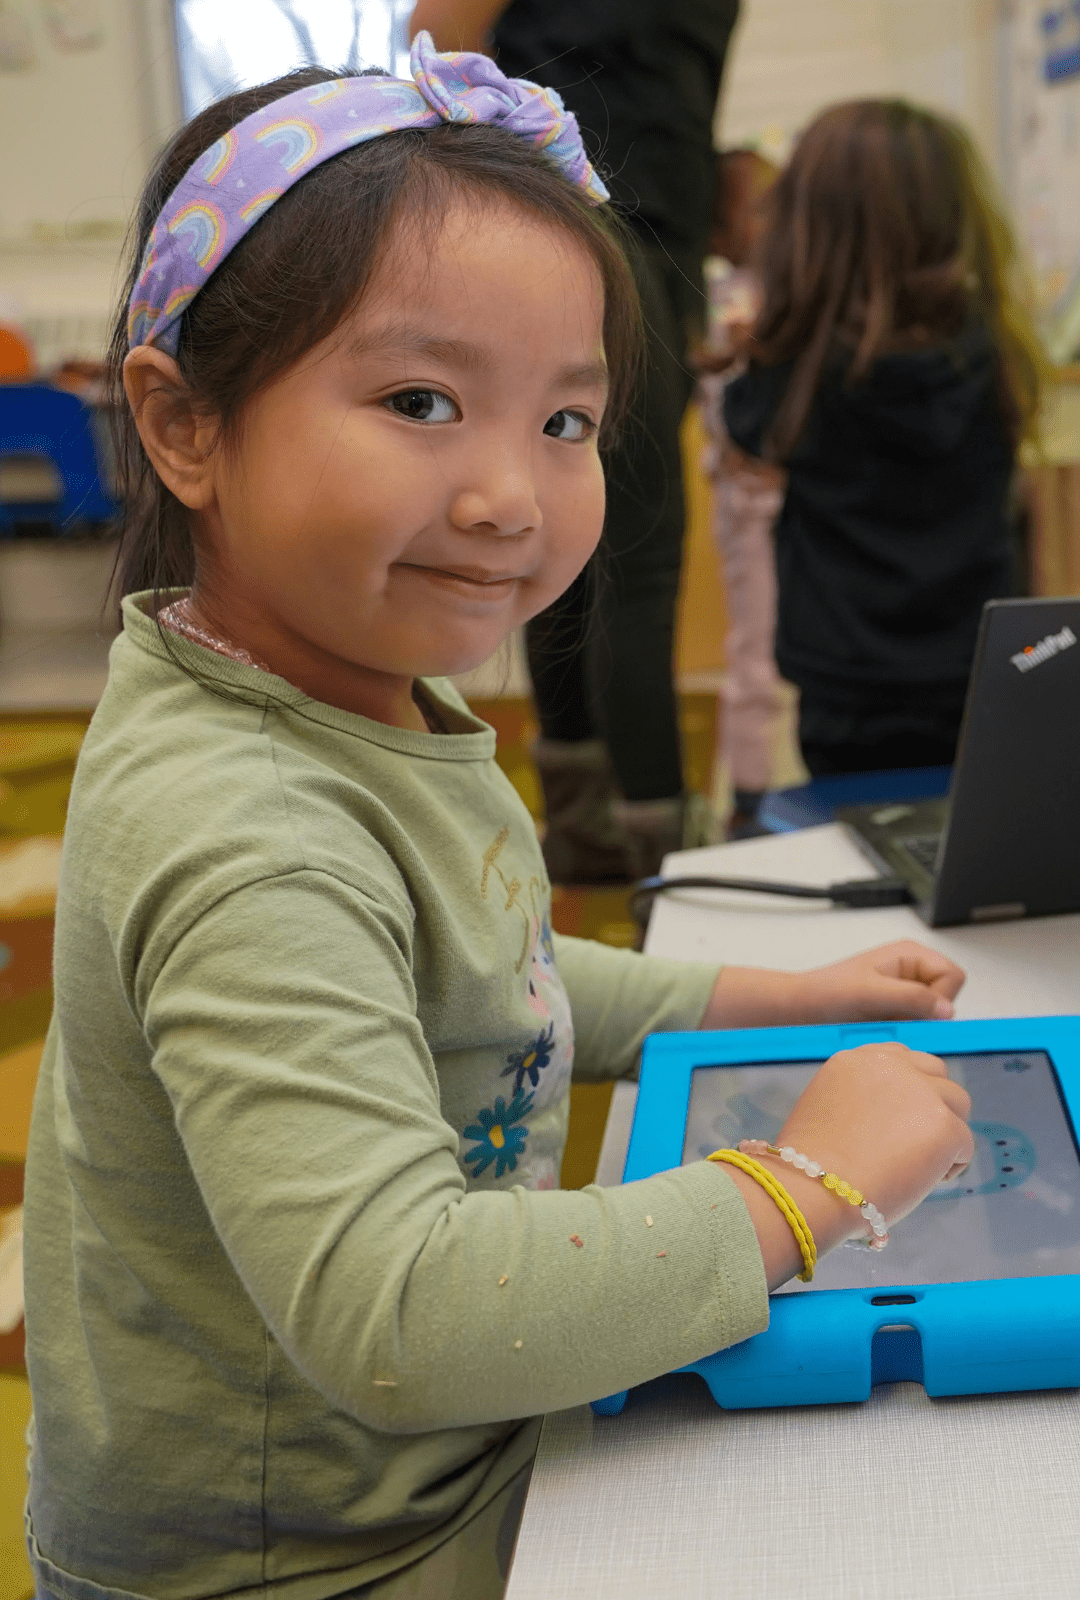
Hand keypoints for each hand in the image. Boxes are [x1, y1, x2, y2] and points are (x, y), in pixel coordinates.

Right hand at [720, 1042, 972, 1287]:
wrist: (814, 1189)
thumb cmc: (810, 1166)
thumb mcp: (827, 1109)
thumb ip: (861, 1100)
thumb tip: (891, 1120)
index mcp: (856, 1059)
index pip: (900, 1057)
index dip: (907, 1088)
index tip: (902, 1116)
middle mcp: (890, 1065)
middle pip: (935, 1073)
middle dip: (933, 1104)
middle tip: (918, 1141)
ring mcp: (921, 1092)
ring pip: (957, 1103)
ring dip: (945, 1131)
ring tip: (922, 1166)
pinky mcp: (943, 1124)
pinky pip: (964, 1143)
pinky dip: (952, 1164)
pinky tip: (927, 1182)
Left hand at [789, 941, 965, 1022]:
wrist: (802, 1006)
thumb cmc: (830, 993)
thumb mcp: (872, 994)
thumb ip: (912, 998)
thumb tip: (948, 1010)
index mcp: (910, 953)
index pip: (953, 975)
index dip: (940, 998)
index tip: (914, 1011)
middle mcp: (912, 967)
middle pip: (946, 996)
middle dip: (925, 1013)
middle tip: (893, 1016)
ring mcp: (905, 987)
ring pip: (932, 1013)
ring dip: (912, 1022)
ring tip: (882, 1020)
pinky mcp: (896, 1006)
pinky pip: (916, 1022)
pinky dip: (902, 1028)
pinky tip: (880, 1026)